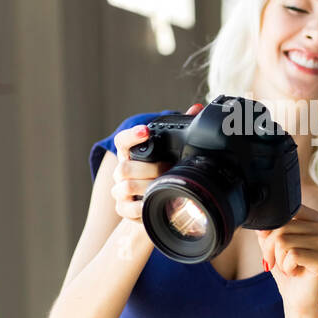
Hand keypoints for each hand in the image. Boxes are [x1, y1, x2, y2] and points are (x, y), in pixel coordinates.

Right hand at [109, 103, 204, 224]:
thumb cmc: (163, 175)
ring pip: (125, 186)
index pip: (122, 141)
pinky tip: (152, 203)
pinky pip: (128, 208)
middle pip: (125, 166)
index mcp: (131, 155)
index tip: (146, 131)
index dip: (131, 136)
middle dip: (149, 168)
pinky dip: (141, 207)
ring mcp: (120, 191)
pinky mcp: (123, 209)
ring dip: (146, 186)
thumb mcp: (172, 154)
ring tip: (162, 186)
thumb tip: (196, 108)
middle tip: (168, 168)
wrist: (156, 206)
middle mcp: (122, 171)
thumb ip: (182, 131)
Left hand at [257, 204, 317, 316]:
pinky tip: (295, 273)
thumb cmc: (286, 269)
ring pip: (284, 241)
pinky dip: (286, 267)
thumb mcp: (272, 245)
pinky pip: (292, 255)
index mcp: (314, 219)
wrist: (297, 298)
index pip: (286, 211)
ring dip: (278, 259)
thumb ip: (267, 230)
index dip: (271, 229)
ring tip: (288, 267)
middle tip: (274, 262)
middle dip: (269, 248)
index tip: (271, 245)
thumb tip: (260, 224)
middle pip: (282, 227)